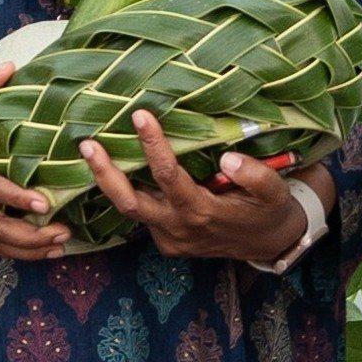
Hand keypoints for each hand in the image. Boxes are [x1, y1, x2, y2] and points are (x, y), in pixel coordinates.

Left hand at [79, 113, 327, 268]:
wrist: (267, 245)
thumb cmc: (269, 211)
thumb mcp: (274, 193)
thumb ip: (256, 176)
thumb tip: (228, 159)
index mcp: (203, 213)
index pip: (169, 176)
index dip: (153, 146)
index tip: (139, 116)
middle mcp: (179, 228)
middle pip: (131, 203)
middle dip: (106, 174)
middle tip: (87, 144)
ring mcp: (169, 238)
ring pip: (130, 211)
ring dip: (108, 182)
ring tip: (91, 151)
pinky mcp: (166, 241)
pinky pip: (140, 216)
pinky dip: (126, 191)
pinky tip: (116, 167)